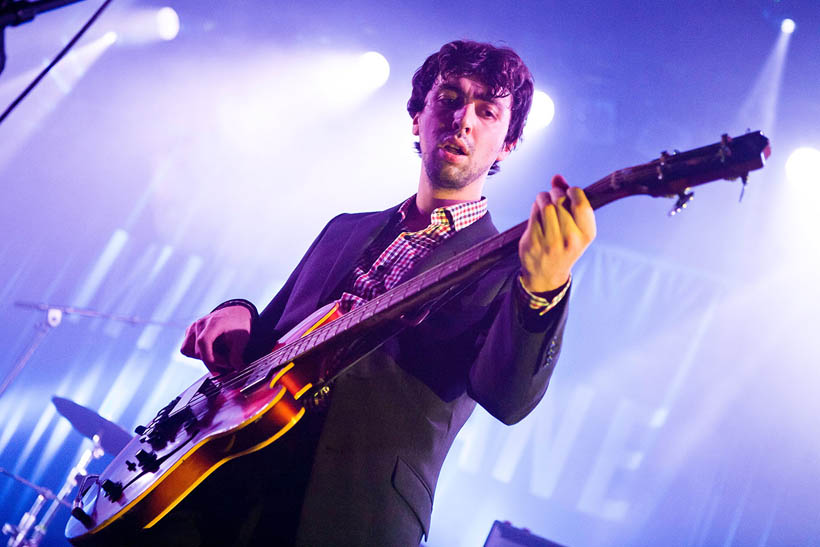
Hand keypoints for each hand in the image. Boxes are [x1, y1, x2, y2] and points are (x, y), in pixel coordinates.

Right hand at [180, 306, 251, 373]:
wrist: (234, 313)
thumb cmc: (238, 324)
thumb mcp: (242, 338)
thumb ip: (237, 354)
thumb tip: (237, 368)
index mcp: (214, 323)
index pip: (203, 342)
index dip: (208, 358)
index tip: (218, 369)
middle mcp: (200, 324)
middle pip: (198, 350)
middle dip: (212, 361)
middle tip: (227, 364)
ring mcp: (192, 327)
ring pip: (188, 350)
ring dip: (202, 357)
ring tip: (218, 357)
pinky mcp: (189, 332)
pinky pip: (186, 348)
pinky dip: (197, 354)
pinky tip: (210, 352)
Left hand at [519, 174, 595, 291]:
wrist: (547, 274)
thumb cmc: (564, 244)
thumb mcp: (575, 227)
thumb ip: (569, 200)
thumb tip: (557, 177)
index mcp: (586, 234)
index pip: (581, 204)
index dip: (573, 191)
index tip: (568, 192)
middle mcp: (570, 239)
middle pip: (561, 202)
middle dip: (555, 193)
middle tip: (553, 195)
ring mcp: (551, 242)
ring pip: (546, 205)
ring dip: (543, 197)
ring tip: (544, 200)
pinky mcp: (534, 242)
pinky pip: (534, 214)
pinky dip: (535, 207)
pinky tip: (537, 211)